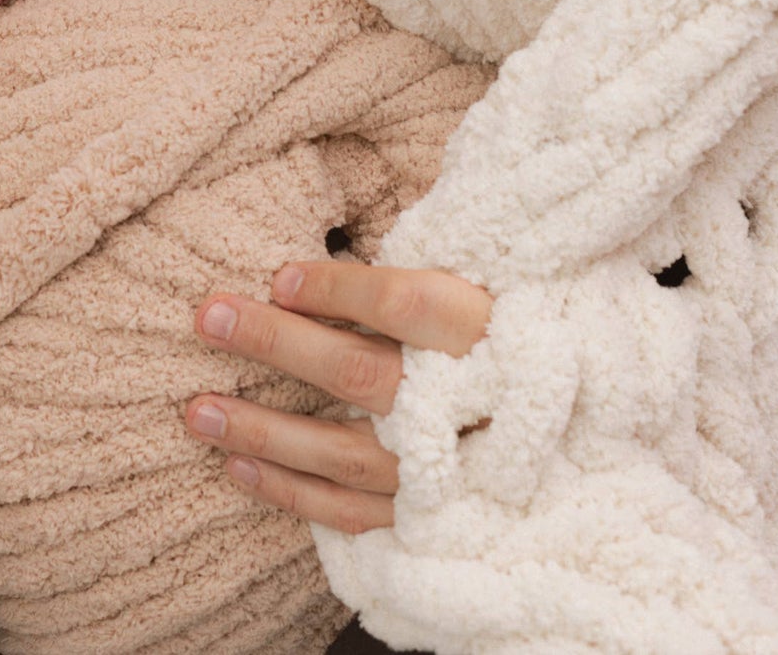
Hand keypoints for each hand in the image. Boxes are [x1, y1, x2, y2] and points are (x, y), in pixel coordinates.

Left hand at [186, 256, 490, 533]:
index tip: (278, 275)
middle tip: (208, 317)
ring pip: (343, 452)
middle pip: (360, 372)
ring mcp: (450, 475)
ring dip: (263, 431)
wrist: (579, 447)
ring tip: (198, 409)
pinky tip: (237, 466)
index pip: (405, 303)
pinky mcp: (431, 521)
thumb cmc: (510, 346)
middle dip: (277, 343)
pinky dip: (289, 491)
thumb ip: (419, 277)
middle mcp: (469, 408)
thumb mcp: (487, 293)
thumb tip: (331, 256)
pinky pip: (349, 511)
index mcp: (489, 334)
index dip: (337, 289)